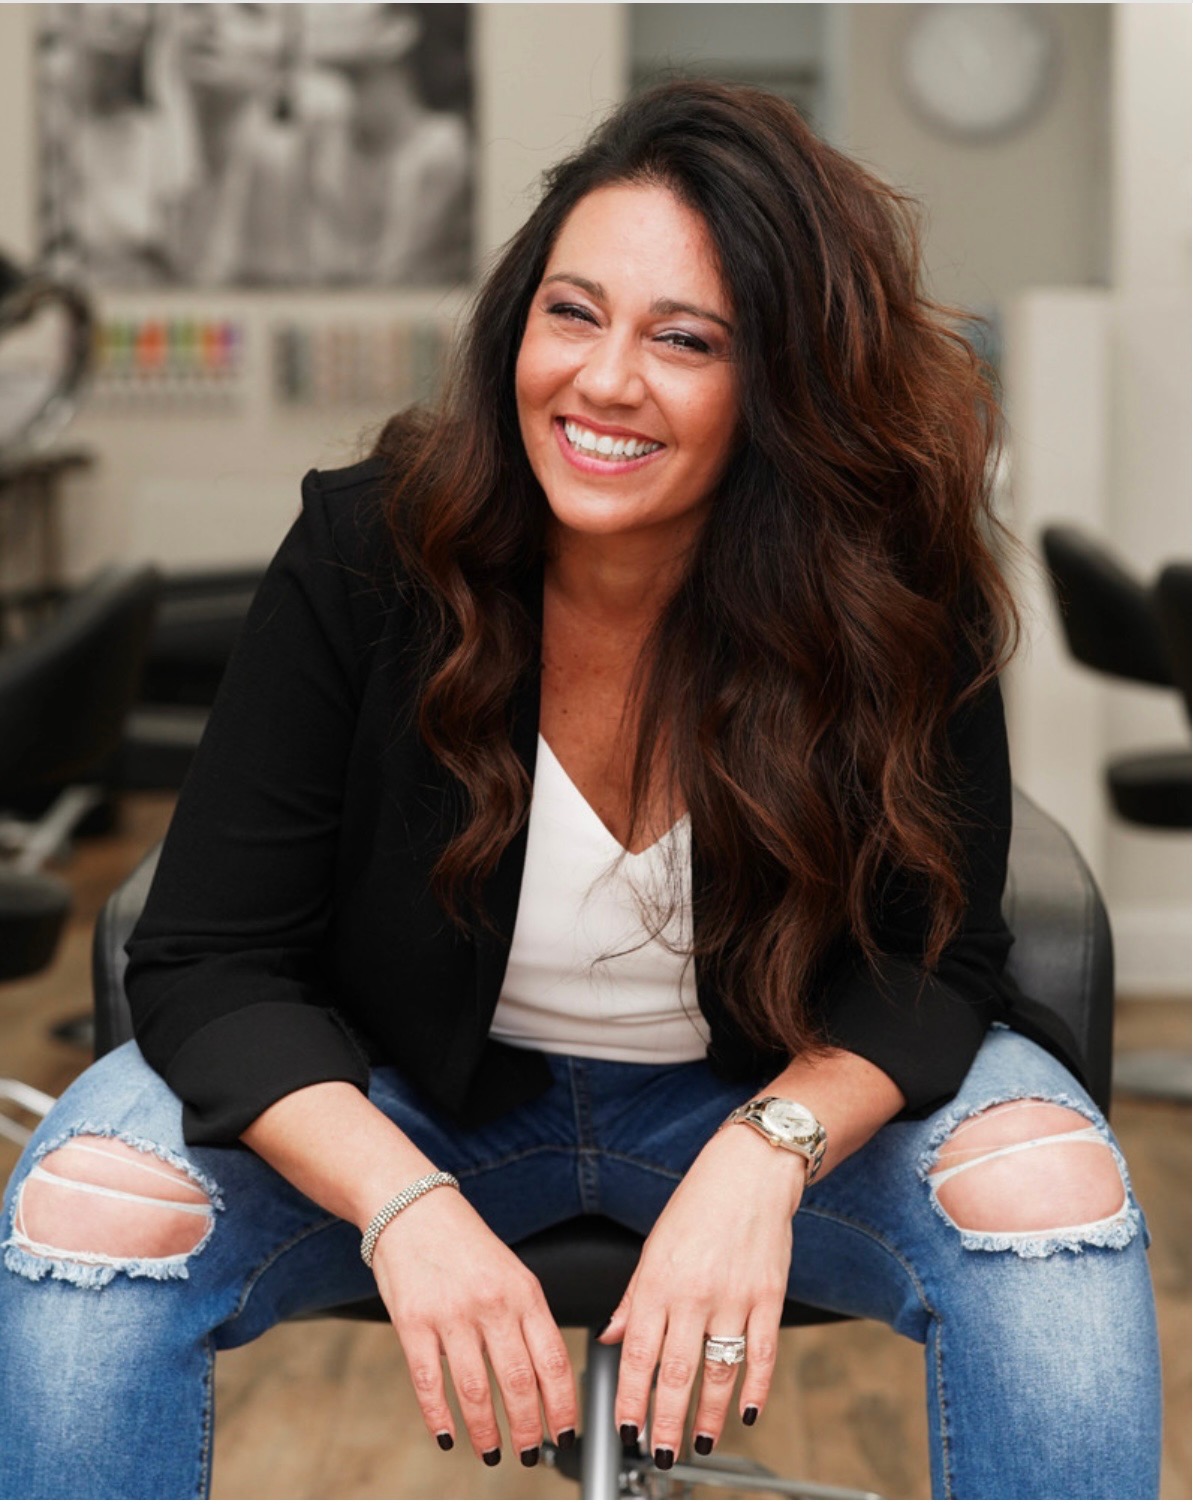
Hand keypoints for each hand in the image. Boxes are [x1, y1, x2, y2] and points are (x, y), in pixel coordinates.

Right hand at [370, 1188, 577, 1465]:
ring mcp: (451, 1314)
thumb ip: (529, 1318)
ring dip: (486, 1431)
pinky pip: (428, 1382)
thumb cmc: (464, 1242)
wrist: (413, 1208)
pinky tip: (447, 1435)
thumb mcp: (512, 1271)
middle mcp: (492, 1304)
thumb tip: (548, 1376)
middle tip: (530, 1452)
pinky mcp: (413, 1322)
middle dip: (528, 1428)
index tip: (567, 1431)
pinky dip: (439, 1417)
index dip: (563, 1404)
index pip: (553, 1360)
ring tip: (492, 1451)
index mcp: (523, 1292)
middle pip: (519, 1382)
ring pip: (476, 1390)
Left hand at [599, 1124, 804, 1462]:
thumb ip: (634, 1298)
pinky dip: (756, 1389)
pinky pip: (762, 1354)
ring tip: (698, 1441)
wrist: (750, 1171)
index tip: (625, 1427)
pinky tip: (748, 1412)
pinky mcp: (769, 1297)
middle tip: (661, 1452)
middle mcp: (694, 1293)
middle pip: (675, 1372)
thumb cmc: (700, 1204)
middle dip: (665, 1420)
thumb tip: (610, 1337)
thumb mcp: (654, 1246)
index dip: (630, 1397)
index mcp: (658, 1281)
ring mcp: (734, 1298)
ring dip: (707, 1414)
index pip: (637, 1353)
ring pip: (718, 1371)